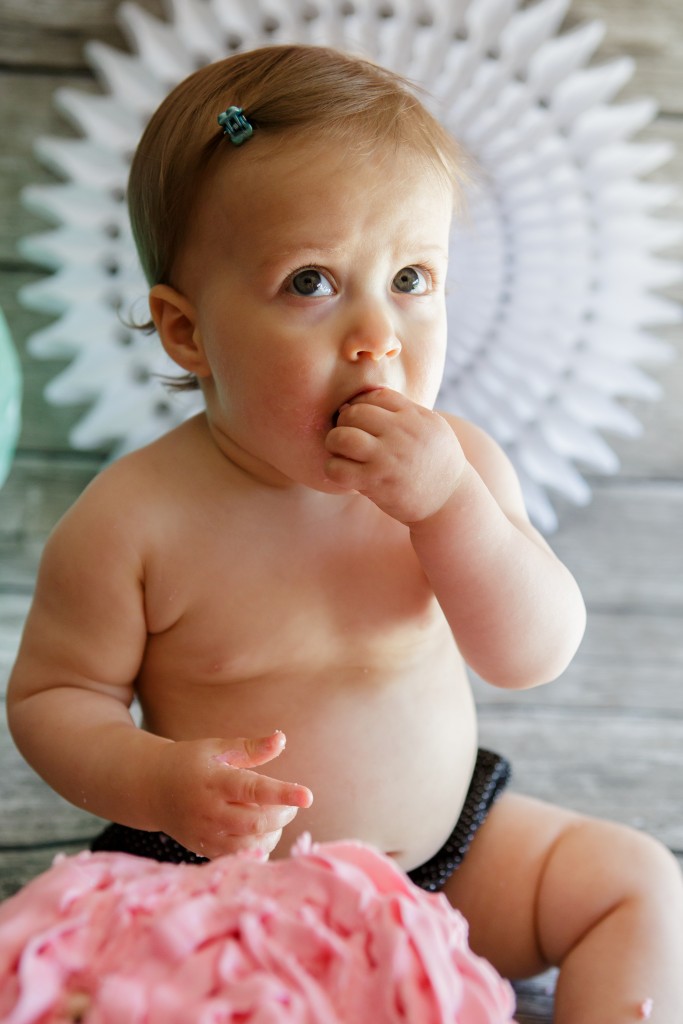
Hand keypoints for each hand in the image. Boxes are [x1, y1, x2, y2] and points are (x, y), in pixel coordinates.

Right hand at [152, 730, 312, 858]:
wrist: (152, 788)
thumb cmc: (191, 762)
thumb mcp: (218, 748)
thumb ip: (251, 748)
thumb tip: (281, 739)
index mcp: (215, 781)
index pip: (254, 789)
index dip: (283, 793)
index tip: (308, 795)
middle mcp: (209, 811)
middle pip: (256, 822)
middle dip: (283, 814)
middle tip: (291, 804)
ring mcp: (205, 834)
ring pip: (250, 843)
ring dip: (272, 832)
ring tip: (274, 815)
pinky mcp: (203, 850)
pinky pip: (239, 857)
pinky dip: (257, 846)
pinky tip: (261, 831)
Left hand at [325, 389, 465, 523]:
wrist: (450, 501)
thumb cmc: (435, 464)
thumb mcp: (432, 428)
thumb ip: (404, 411)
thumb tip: (360, 400)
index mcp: (415, 416)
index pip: (375, 396)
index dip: (361, 405)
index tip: (361, 421)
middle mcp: (401, 433)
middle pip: (354, 413)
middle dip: (344, 423)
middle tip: (347, 437)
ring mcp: (388, 458)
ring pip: (342, 437)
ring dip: (334, 443)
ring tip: (341, 452)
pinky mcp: (376, 482)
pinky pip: (338, 468)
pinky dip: (333, 469)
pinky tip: (343, 472)